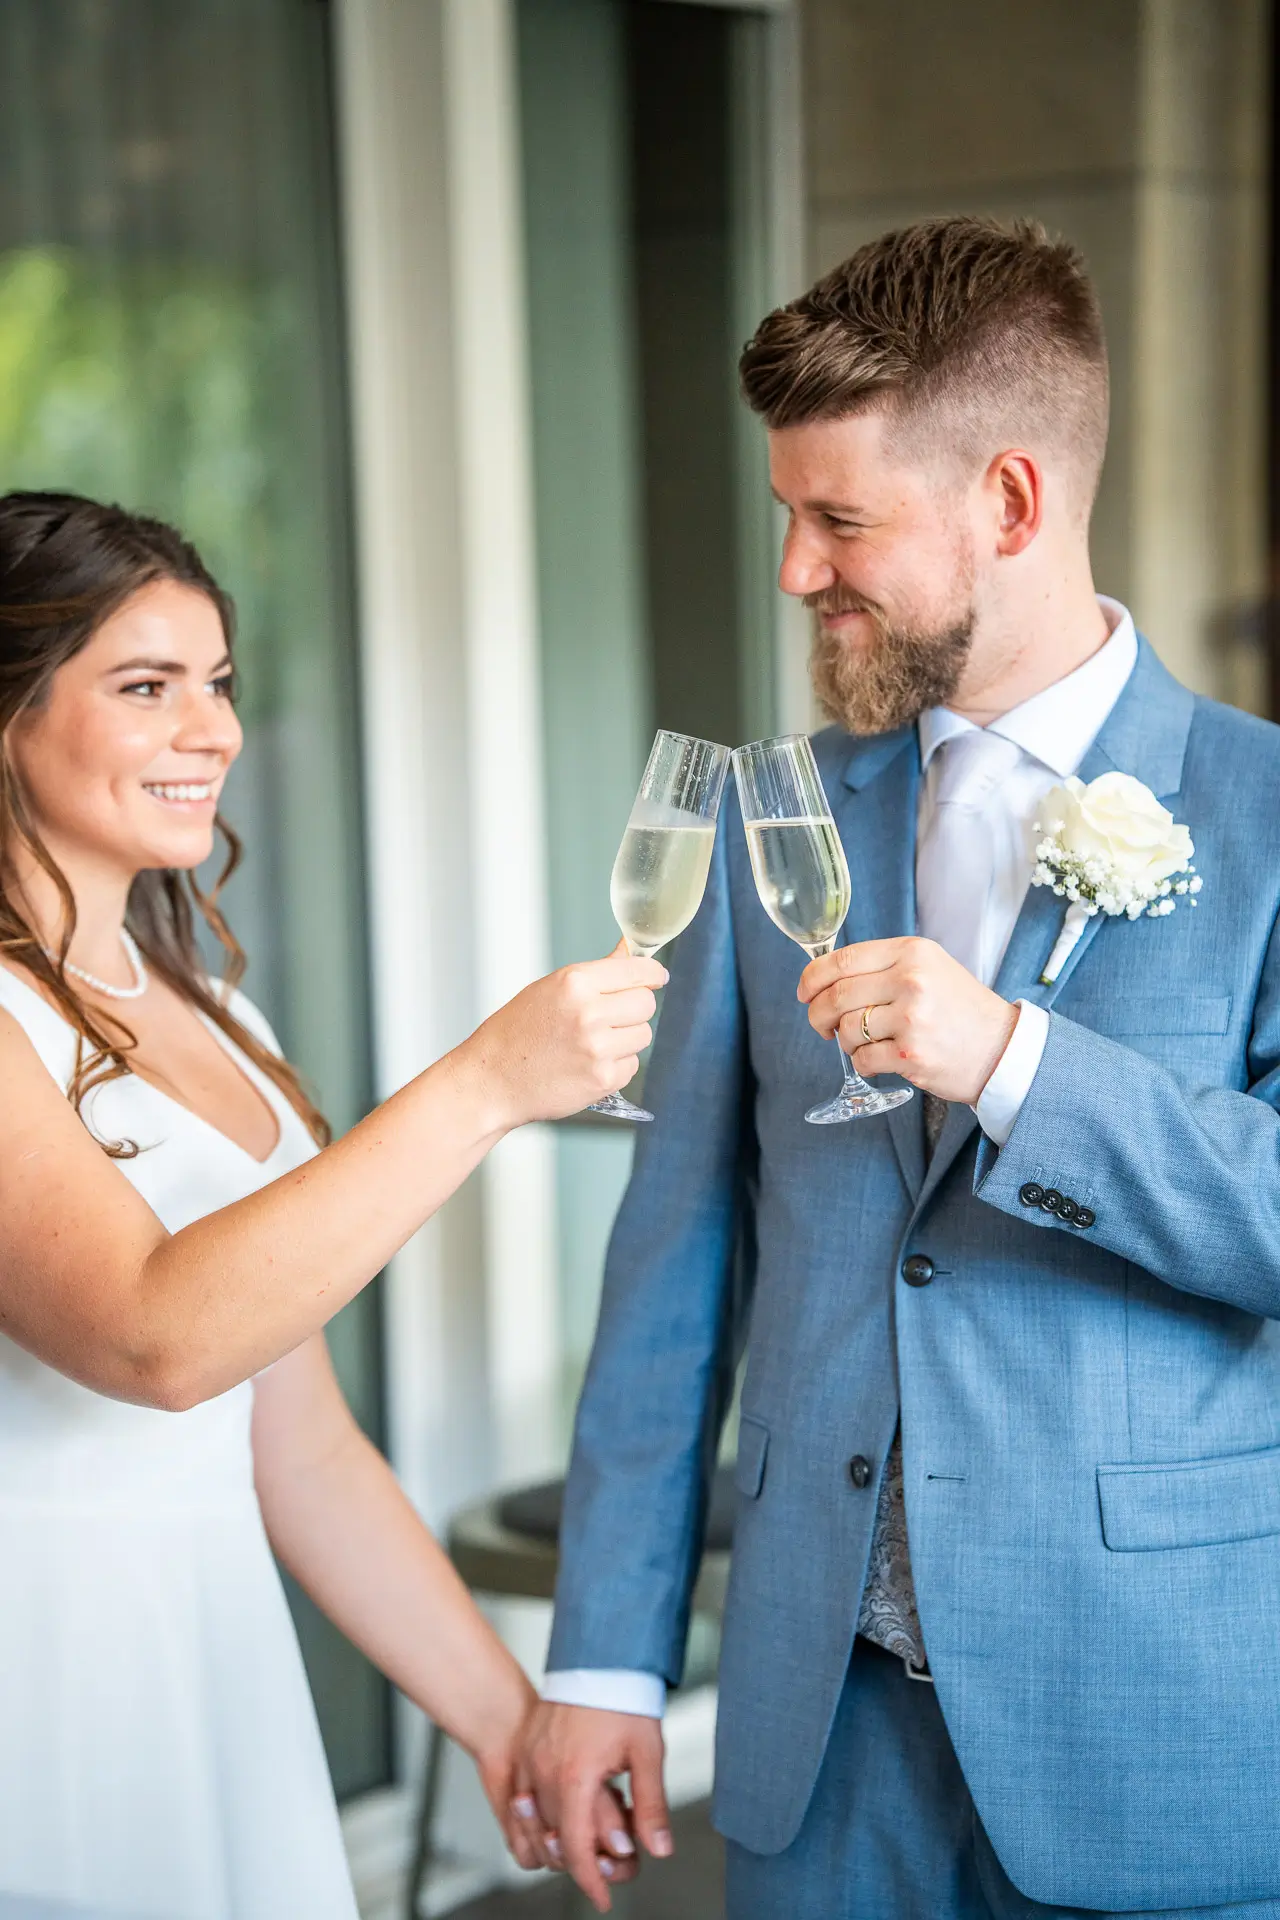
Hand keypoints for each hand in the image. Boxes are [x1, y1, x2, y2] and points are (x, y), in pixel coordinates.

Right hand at [460, 943, 666, 1128]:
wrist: (492, 1080)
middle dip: (634, 1008)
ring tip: (593, 1043)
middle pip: (646, 1003)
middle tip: (611, 1016)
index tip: (657, 977)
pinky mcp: (602, 1079)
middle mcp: (589, 1013)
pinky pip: (631, 1065)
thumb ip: (596, 973)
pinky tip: (588, 1064)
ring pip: (643, 1034)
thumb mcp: (550, 989)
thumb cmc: (516, 1032)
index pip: (637, 971)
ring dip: (626, 1038)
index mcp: (575, 983)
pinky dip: (616, 1065)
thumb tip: (629, 953)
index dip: (652, 974)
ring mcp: (597, 1048)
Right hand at [514, 1703, 669, 1912]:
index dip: (591, 1880)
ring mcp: (531, 1759)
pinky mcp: (527, 1749)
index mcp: (574, 1777)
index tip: (602, 1897)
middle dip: (583, 1860)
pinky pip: (525, 1799)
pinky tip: (564, 1815)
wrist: (599, 1655)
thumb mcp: (646, 1752)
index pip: (576, 1850)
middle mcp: (544, 1772)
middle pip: (555, 1841)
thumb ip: (651, 1805)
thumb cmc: (622, 1698)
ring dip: (560, 1840)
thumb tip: (658, 1848)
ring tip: (592, 1836)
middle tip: (612, 1862)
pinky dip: (541, 1817)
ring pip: (536, 1823)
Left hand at [799, 936, 1018, 1104]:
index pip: (844, 959)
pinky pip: (862, 1059)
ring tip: (864, 1043)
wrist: (1002, 1049)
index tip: (804, 992)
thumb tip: (826, 978)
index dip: (812, 977)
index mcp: (912, 952)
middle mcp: (911, 980)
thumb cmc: (960, 1010)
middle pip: (837, 995)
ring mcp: (911, 1018)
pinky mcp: (911, 1054)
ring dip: (845, 1041)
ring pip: (846, 1029)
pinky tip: (879, 1059)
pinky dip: (862, 1063)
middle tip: (821, 1026)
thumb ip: (884, 967)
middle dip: (817, 1014)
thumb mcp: (930, 969)